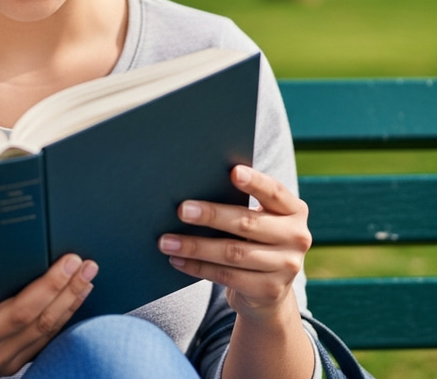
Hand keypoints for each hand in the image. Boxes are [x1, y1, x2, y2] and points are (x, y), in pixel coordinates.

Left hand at [158, 165, 311, 322]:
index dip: (254, 182)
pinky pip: (226, 276)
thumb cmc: (253, 238)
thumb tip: (192, 184)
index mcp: (294, 210)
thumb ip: (240, 202)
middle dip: (210, 215)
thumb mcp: (259, 218)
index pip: (274, 192)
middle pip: (246, 223)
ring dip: (194, 246)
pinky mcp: (270, 290)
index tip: (233, 171)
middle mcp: (297, 237)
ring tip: (166, 241)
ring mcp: (287, 267)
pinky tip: (177, 260)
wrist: (270, 291)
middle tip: (181, 210)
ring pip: (232, 253)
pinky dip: (197, 267)